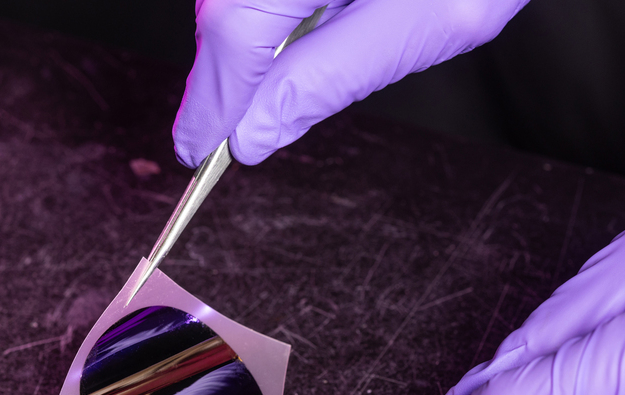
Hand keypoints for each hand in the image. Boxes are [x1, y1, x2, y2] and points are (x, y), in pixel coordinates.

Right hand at [173, 0, 528, 167]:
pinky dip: (266, 16)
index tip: (196, 151)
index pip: (235, 30)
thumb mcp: (428, 25)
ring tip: (249, 104)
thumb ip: (332, 79)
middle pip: (226, 7)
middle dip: (222, 77)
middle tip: (216, 139)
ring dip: (242, 47)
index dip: (212, 99)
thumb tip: (258, 135)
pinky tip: (284, 48)